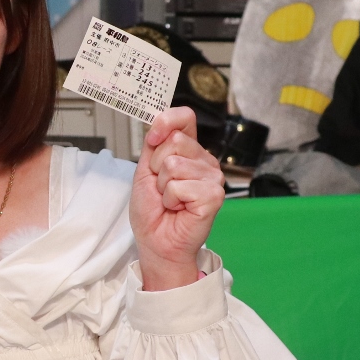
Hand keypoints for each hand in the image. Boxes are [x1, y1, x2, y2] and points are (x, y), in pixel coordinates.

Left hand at [130, 107, 225, 290]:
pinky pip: (180, 186)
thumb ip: (153, 145)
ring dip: (163, 187)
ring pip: (174, 165)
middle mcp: (204, 161)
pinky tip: (179, 208)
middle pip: (174, 141)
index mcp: (189, 151)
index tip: (153, 139)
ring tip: (170, 200)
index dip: (166, 122)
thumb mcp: (145, 170)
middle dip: (157, 167)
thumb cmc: (152, 211)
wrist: (156, 241)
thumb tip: (158, 121)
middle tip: (162, 187)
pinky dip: (171, 199)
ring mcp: (212, 177)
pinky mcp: (214, 195)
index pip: (184, 117)